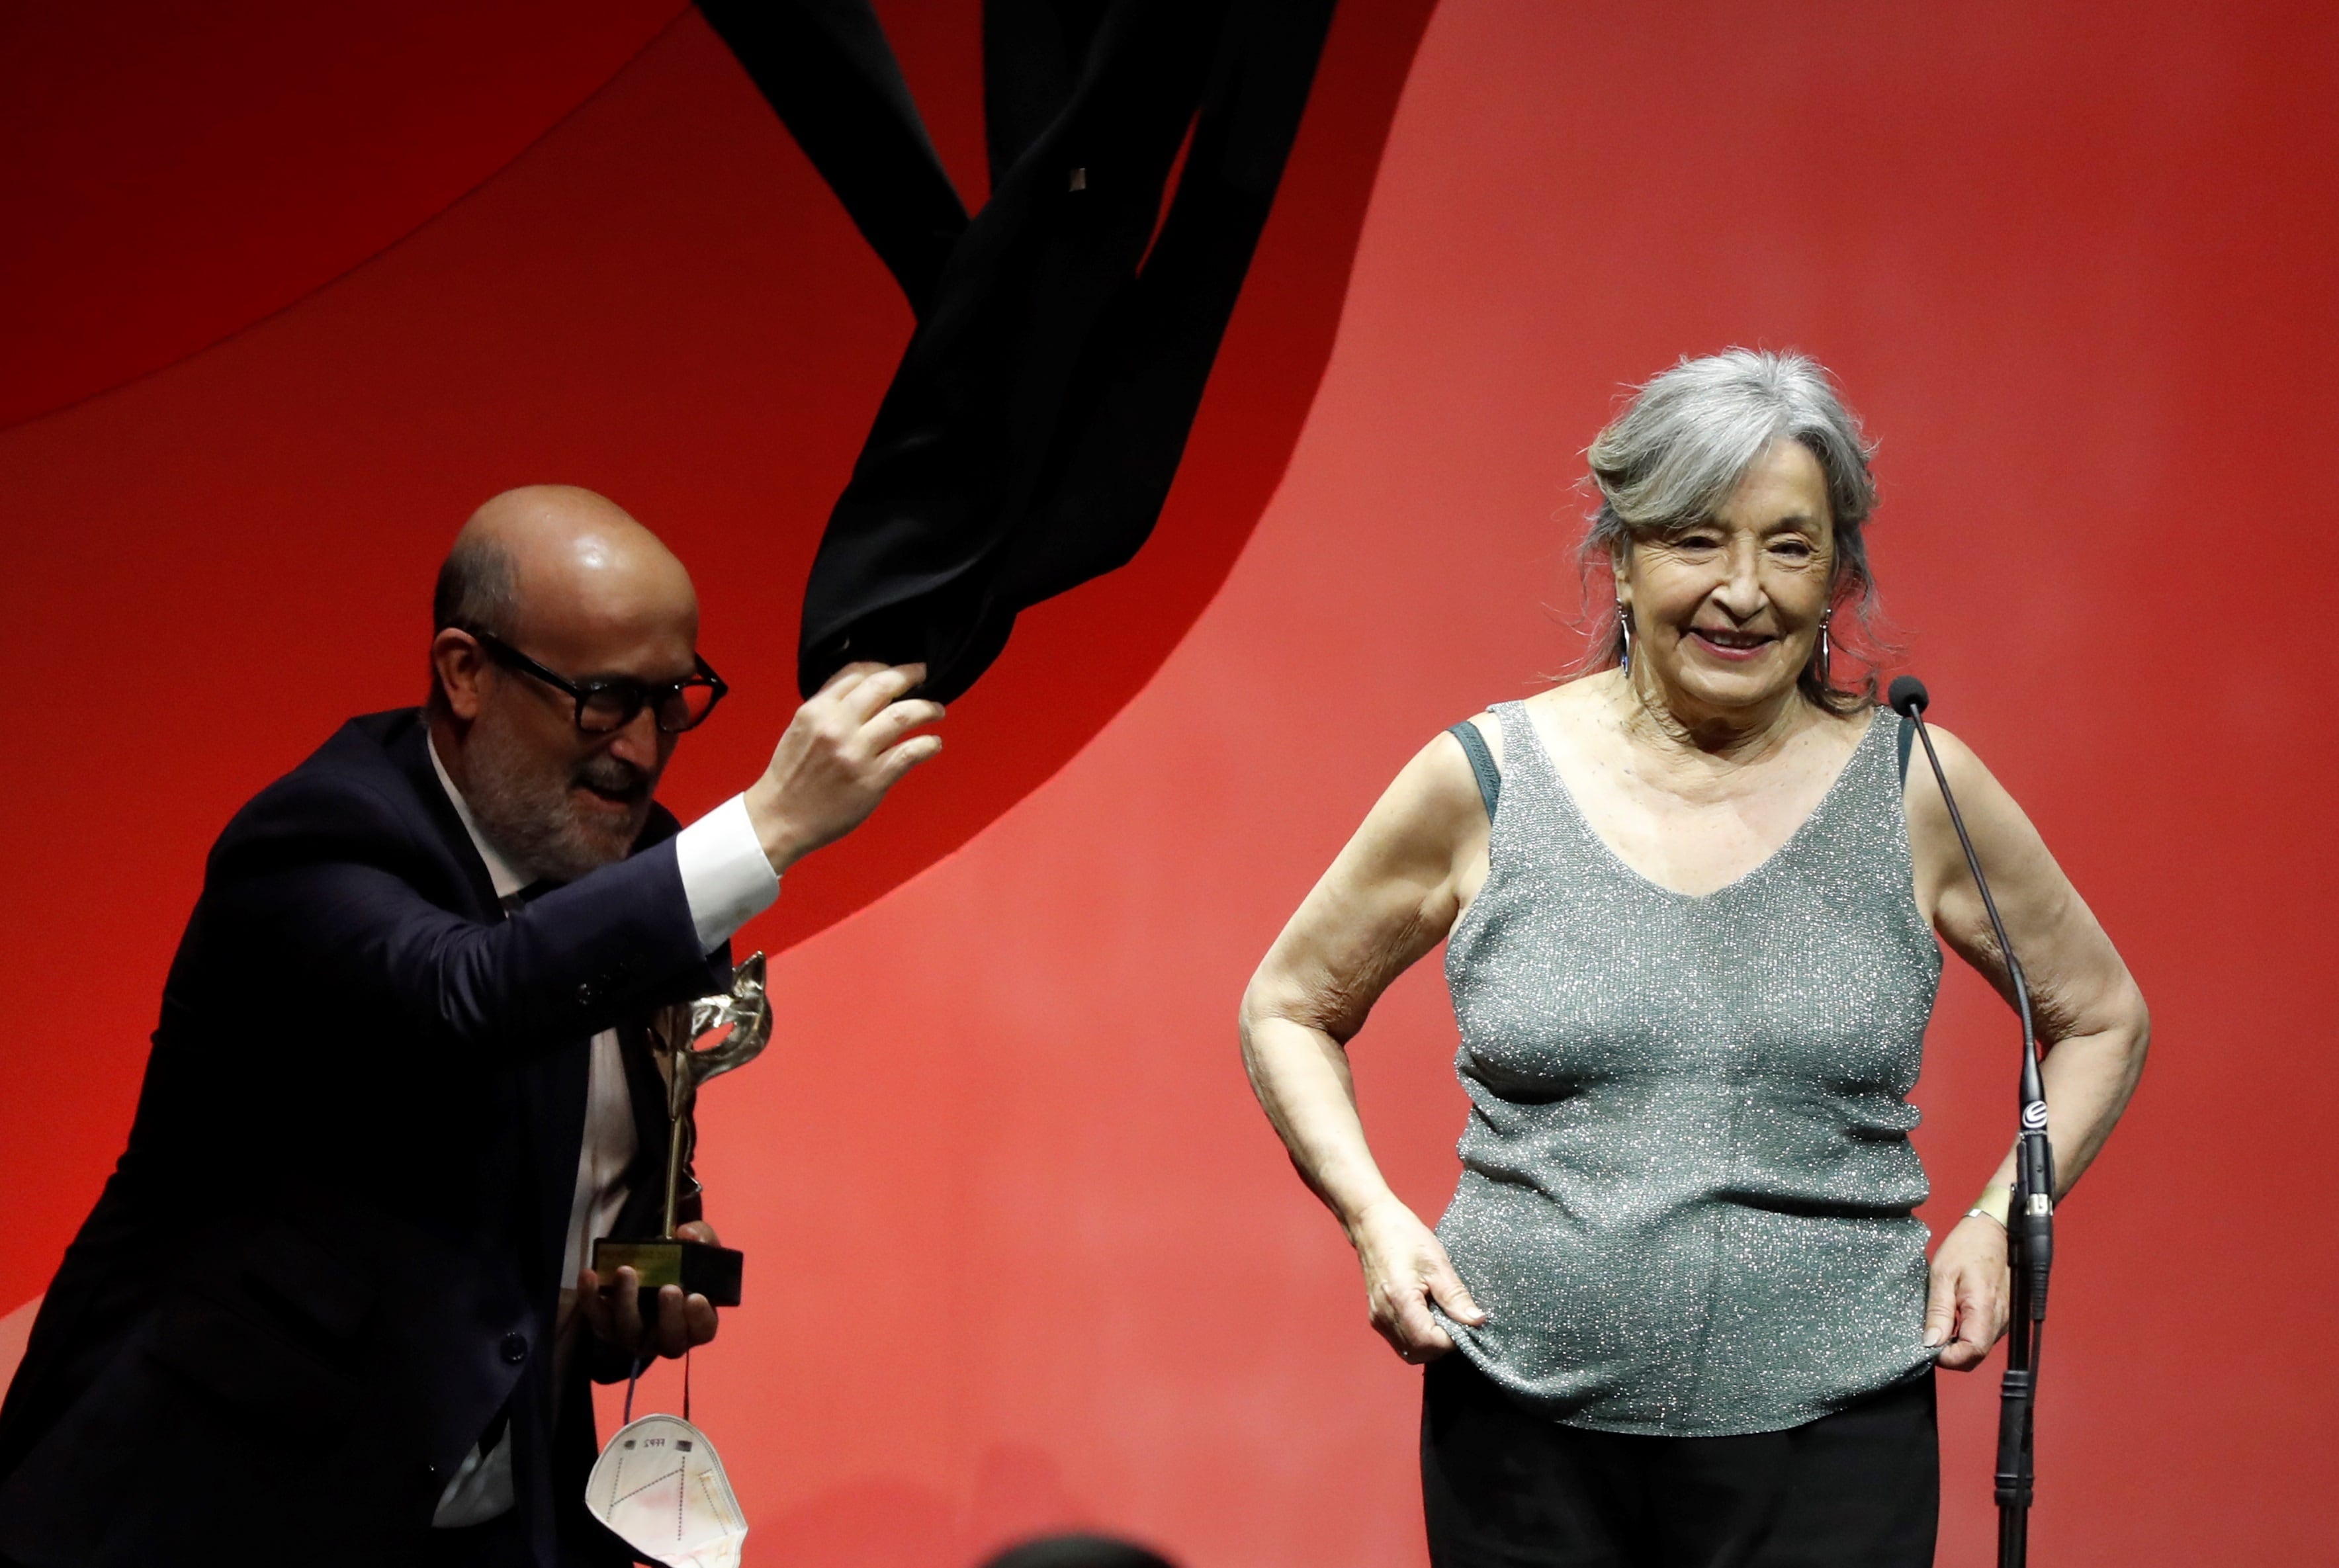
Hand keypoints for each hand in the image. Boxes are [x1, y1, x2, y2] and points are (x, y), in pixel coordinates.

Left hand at [577, 1220, 721, 1360]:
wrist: (654, 1269)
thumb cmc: (683, 1264)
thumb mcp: (700, 1246)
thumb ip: (701, 1237)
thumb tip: (688, 1234)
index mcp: (696, 1323)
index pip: (703, 1330)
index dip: (699, 1318)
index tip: (696, 1297)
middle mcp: (667, 1338)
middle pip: (669, 1340)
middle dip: (668, 1316)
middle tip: (668, 1289)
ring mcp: (636, 1336)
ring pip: (629, 1331)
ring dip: (627, 1303)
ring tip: (626, 1271)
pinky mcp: (608, 1327)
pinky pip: (597, 1317)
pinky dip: (590, 1297)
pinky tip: (589, 1273)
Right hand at [744, 662, 944, 872]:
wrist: (781, 818)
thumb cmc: (792, 773)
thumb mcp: (802, 727)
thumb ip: (829, 705)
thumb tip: (866, 687)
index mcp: (817, 710)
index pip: (857, 673)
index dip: (883, 667)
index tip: (898, 671)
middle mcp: (837, 726)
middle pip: (883, 686)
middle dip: (909, 675)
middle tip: (923, 675)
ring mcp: (856, 753)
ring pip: (902, 716)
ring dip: (927, 709)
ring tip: (937, 710)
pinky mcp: (872, 780)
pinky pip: (910, 753)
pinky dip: (928, 744)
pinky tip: (934, 743)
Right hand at [1347, 1199, 1485, 1363]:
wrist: (1372, 1224)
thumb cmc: (1404, 1237)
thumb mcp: (1437, 1263)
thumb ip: (1456, 1296)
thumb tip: (1476, 1321)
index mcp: (1399, 1301)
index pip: (1430, 1342)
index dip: (1452, 1339)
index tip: (1464, 1322)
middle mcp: (1384, 1316)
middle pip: (1419, 1353)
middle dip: (1442, 1343)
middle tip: (1454, 1319)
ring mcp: (1377, 1319)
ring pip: (1409, 1351)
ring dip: (1430, 1342)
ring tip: (1440, 1315)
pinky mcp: (1376, 1317)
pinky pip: (1400, 1341)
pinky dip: (1417, 1337)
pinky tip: (1426, 1315)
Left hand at [1925, 1213, 2010, 1370]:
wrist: (1993, 1231)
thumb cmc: (1966, 1247)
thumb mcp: (1942, 1274)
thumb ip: (1939, 1311)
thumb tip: (1931, 1343)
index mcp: (1984, 1310)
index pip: (1971, 1353)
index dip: (1949, 1359)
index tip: (1928, 1348)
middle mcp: (1999, 1320)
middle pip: (1975, 1355)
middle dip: (1950, 1354)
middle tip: (1928, 1336)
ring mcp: (2003, 1319)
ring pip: (1978, 1347)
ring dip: (1957, 1344)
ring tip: (1937, 1324)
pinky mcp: (2001, 1316)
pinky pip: (1982, 1335)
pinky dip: (1965, 1334)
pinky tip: (1951, 1319)